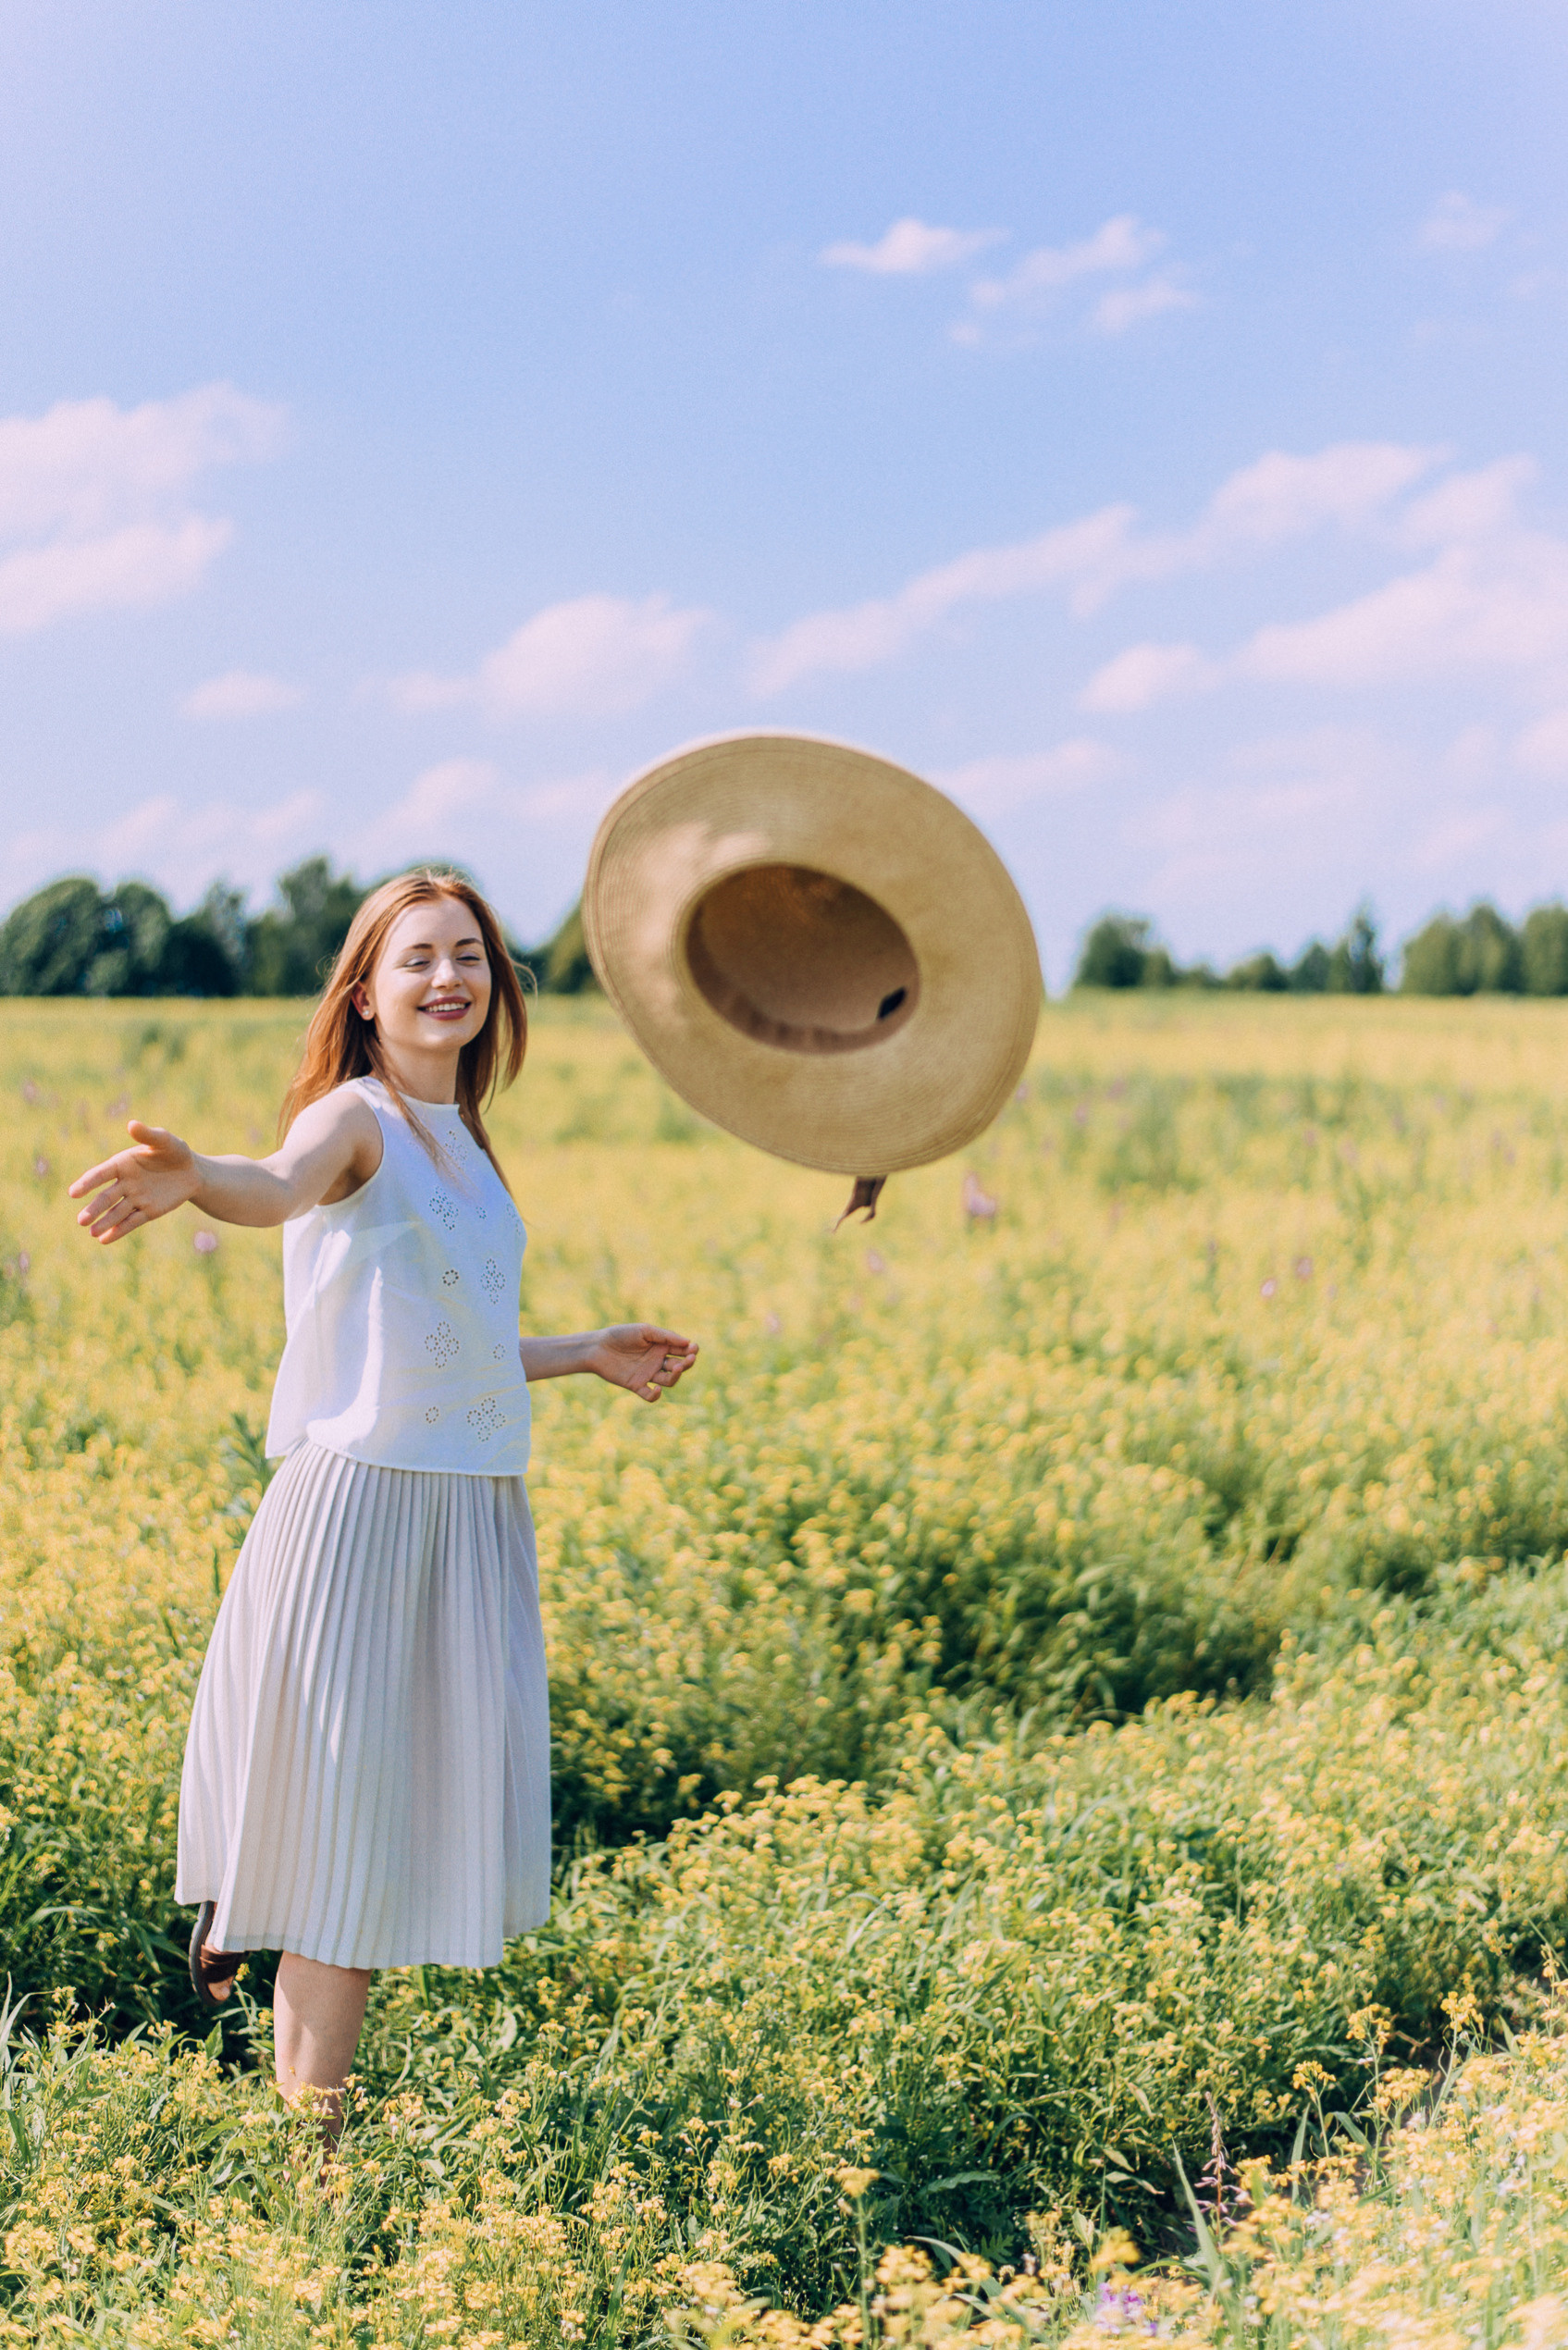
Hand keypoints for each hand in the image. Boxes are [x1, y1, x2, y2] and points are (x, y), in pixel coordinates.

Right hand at [68, 1121, 199, 1243]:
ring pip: (116, 1212)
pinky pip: (131, 1222)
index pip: (101, 1174)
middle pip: (106, 1198)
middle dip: (94, 1209)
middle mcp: (124, 1183)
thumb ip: (148, 1135)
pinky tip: (105, 1239)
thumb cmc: (175, 1152)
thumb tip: (131, 1124)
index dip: (87, 1183)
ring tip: (91, 1232)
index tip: (73, 1193)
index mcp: (122, 1164)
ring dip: (104, 1222)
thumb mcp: (165, 1141)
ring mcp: (135, 1199)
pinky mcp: (147, 1212)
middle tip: (81, 1220)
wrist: (192, 1172)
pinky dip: (119, 1231)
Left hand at [585, 1323, 698, 1402]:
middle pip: (679, 1366)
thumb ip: (665, 1336)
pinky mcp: (636, 1385)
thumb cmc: (620, 1335)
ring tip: (676, 1367)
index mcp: (660, 1347)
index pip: (681, 1350)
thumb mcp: (644, 1331)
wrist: (597, 1347)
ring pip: (668, 1380)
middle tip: (690, 1359)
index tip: (694, 1348)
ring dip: (675, 1376)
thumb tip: (688, 1342)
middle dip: (687, 1363)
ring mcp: (647, 1374)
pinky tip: (657, 1388)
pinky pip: (649, 1395)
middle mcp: (656, 1361)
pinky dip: (655, 1395)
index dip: (690, 1350)